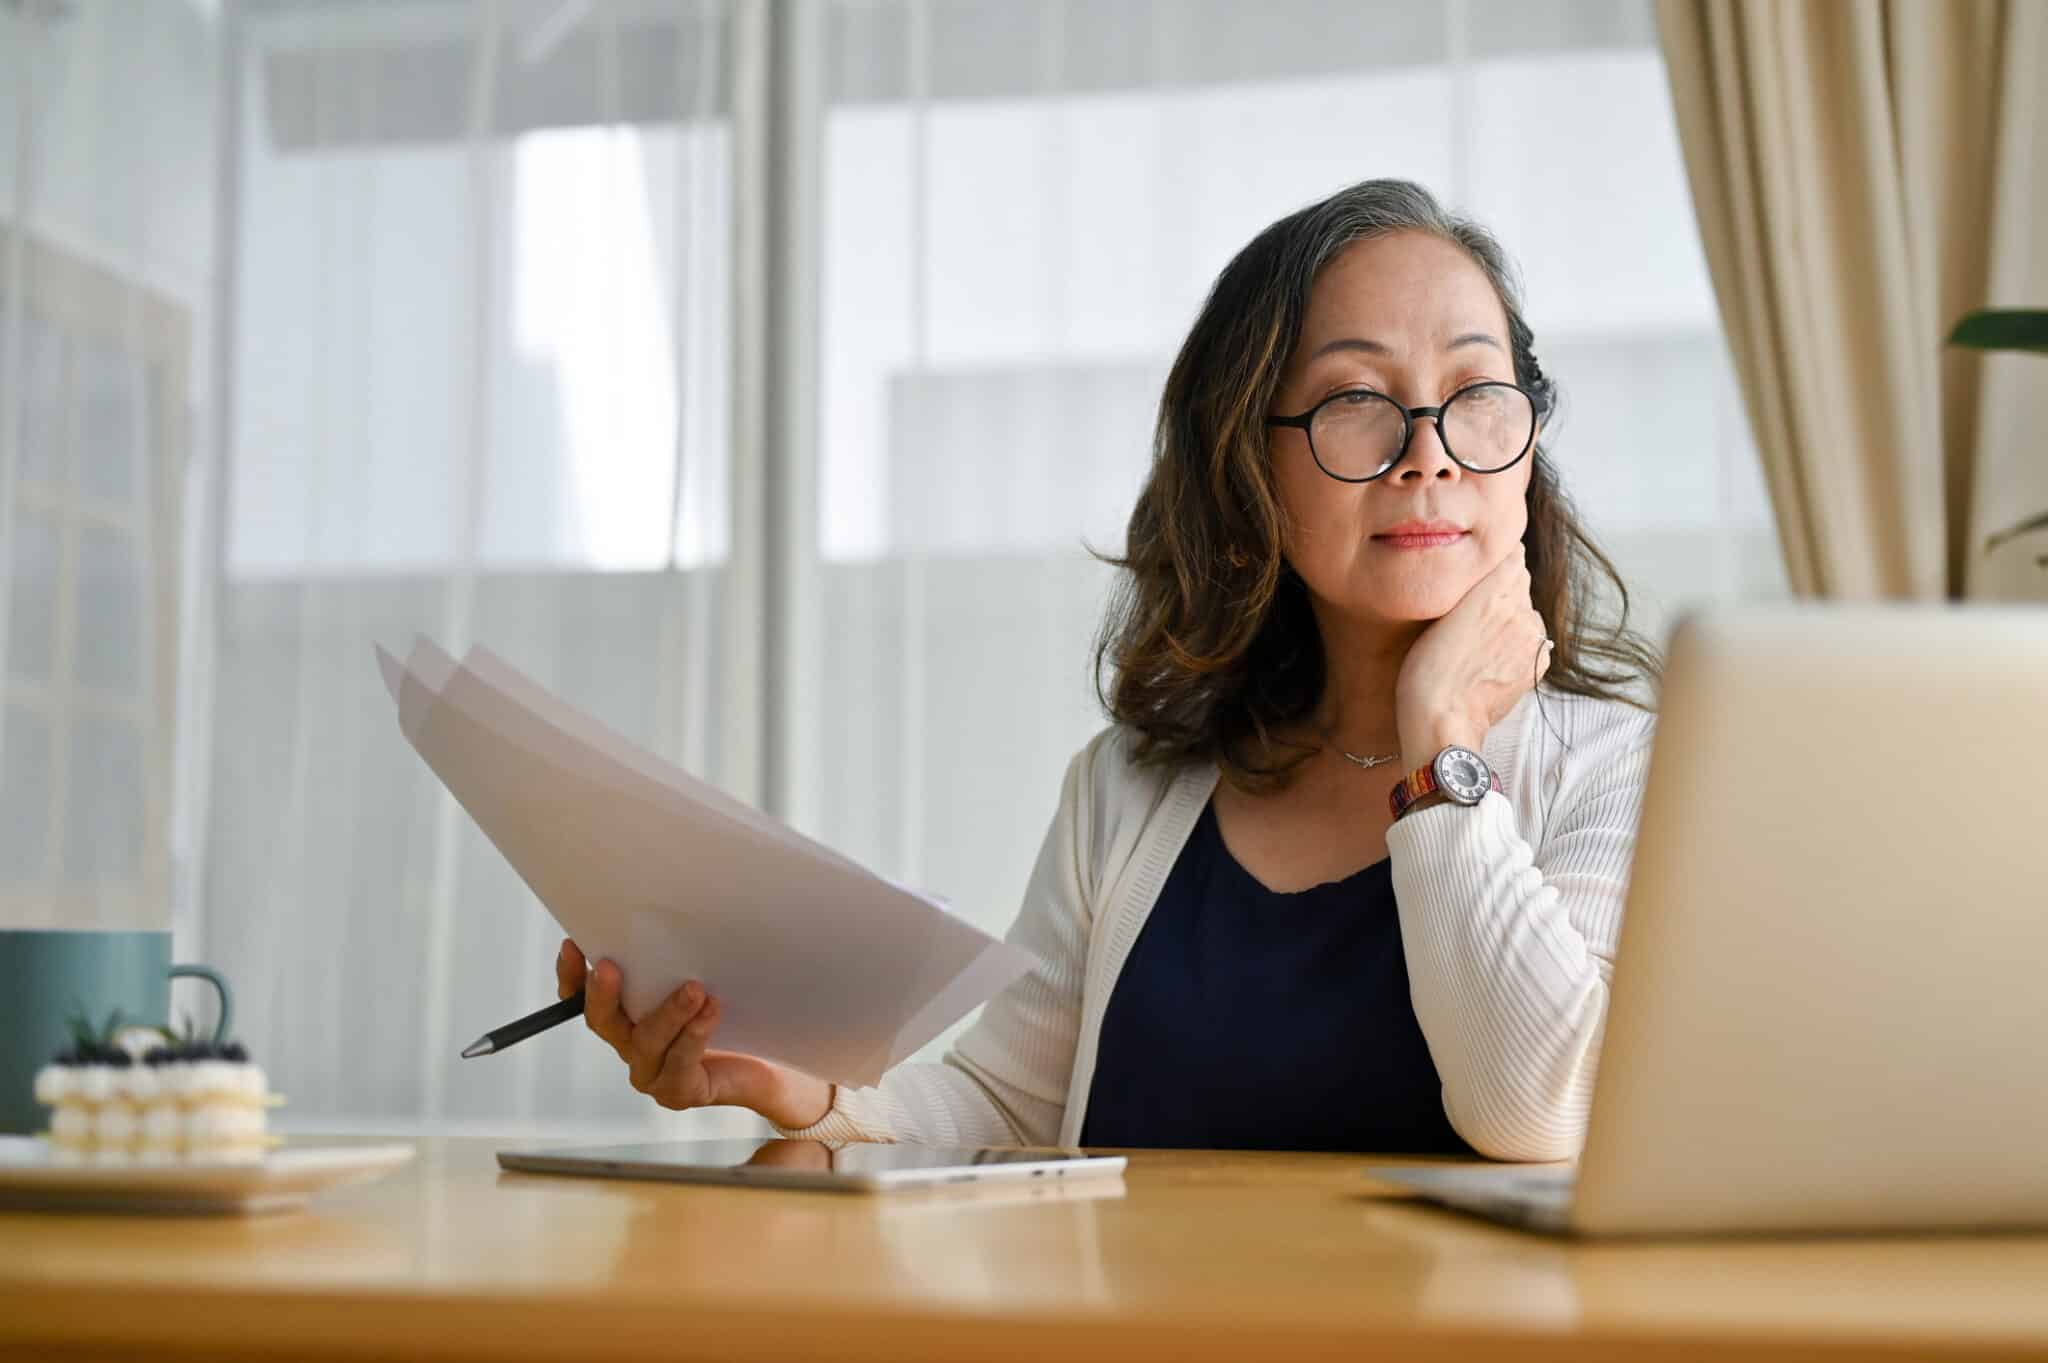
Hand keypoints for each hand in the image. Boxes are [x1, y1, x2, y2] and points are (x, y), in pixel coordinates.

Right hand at [556, 939, 833, 1129]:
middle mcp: (631, 1045)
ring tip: (693, 988)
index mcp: (626, 1017)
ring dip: (667, 1012)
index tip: (573, 944)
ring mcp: (652, 1073)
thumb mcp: (701, 977)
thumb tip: (673, 913)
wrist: (769, 1065)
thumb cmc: (732, 1013)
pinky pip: (681, 1062)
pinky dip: (695, 1034)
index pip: (582, 999)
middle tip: (609, 965)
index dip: (572, 975)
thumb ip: (680, 957)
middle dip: (603, 993)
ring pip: (647, 1042)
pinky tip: (711, 1010)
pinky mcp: (680, 1091)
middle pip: (603, 1022)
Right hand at [1394, 541, 1552, 771]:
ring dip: (1511, 616)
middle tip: (1470, 612)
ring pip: (1527, 611)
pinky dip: (1520, 642)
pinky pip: (1534, 638)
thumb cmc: (1426, 671)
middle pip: (1520, 582)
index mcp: (1491, 592)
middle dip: (1501, 590)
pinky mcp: (1537, 662)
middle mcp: (1519, 610)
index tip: (1478, 571)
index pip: (1511, 555)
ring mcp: (1532, 638)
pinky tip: (1493, 657)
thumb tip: (1498, 559)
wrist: (1444, 722)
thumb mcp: (1437, 615)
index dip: (1495, 560)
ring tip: (1480, 639)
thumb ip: (1471, 584)